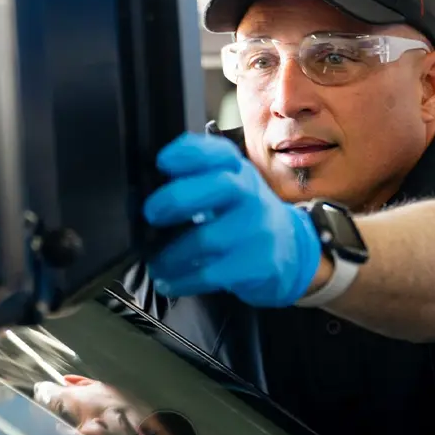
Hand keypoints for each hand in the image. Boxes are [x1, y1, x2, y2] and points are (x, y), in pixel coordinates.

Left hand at [143, 132, 321, 306]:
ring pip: (207, 239)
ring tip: (154, 263)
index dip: (188, 153)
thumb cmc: (243, 215)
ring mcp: (257, 230)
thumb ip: (196, 179)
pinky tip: (168, 282)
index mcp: (237, 170)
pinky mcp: (258, 264)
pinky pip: (211, 274)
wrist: (290, 250)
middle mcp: (250, 195)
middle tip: (149, 215)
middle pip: (218, 187)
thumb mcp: (229, 186)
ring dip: (169, 255)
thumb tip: (144, 186)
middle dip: (176, 199)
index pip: (218, 152)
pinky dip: (181, 280)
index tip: (161, 162)